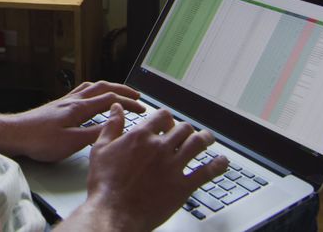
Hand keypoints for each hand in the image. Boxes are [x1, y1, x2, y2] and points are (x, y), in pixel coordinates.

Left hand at [0, 81, 145, 161]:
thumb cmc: (38, 140)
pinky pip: (81, 91)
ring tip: (118, 92)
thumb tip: (114, 127)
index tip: (142, 109)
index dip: (129, 103)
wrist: (14, 133)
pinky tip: (91, 97)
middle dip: (122, 90)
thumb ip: (93, 134)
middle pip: (103, 87)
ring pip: (91, 87)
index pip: (110, 100)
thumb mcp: (70, 142)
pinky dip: (93, 90)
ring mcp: (64, 101)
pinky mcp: (57, 105)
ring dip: (108, 87)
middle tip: (137, 95)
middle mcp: (73, 100)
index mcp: (79, 108)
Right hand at [77, 104, 227, 230]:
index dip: (167, 118)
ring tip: (208, 139)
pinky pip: (206, 172)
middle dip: (186, 129)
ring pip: (197, 144)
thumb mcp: (101, 149)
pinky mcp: (182, 186)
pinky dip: (218, 165)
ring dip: (206, 138)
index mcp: (141, 137)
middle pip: (183, 128)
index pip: (162, 116)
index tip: (168, 123)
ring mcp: (173, 166)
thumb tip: (116, 108)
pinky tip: (222, 162)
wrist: (113, 212)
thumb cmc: (105, 185)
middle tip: (188, 134)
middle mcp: (160, 148)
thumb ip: (112, 126)